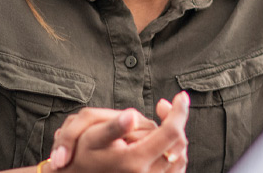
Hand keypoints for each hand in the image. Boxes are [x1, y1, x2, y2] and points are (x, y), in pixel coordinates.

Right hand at [50, 92, 188, 172]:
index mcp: (134, 161)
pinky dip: (173, 151)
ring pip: (179, 157)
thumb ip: (114, 126)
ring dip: (174, 136)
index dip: (179, 112)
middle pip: (178, 143)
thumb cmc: (80, 158)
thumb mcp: (91, 138)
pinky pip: (174, 169)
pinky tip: (159, 139)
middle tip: (162, 105)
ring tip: (160, 120)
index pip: (171, 133)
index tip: (181, 96)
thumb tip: (133, 116)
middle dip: (175, 120)